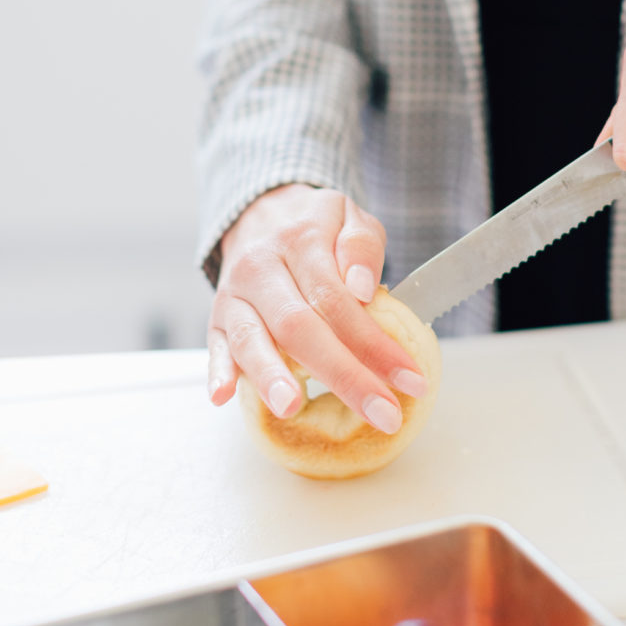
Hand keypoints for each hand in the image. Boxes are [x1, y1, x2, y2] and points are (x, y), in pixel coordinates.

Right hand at [205, 185, 425, 432]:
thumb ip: (362, 246)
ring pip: (251, 338)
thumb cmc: (316, 225)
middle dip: (342, 375)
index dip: (374, 343)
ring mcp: (234, 294)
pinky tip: (222, 396)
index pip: (337, 299)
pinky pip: (215, 344)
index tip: (410, 380)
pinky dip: (217, 371)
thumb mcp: (350, 216)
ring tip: (292, 408)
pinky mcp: (216, 316)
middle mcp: (261, 267)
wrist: (260, 210)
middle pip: (299, 326)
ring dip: (271, 375)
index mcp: (301, 240)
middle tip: (382, 414)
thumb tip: (362, 288)